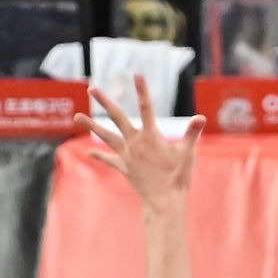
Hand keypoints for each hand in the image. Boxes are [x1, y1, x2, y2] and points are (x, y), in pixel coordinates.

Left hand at [74, 73, 205, 209]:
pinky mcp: (125, 168)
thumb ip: (192, 133)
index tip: (137, 75)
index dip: (143, 91)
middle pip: (117, 118)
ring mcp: (127, 156)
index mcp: (151, 136)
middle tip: (91, 88)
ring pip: (106, 137)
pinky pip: (109, 160)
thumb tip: (201, 117)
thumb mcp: (188, 153)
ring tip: (76, 116)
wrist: (165, 202)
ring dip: (91, 126)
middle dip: (104, 102)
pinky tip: (88, 152)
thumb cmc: (178, 177)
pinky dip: (100, 156)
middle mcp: (135, 143)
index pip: (147, 108)